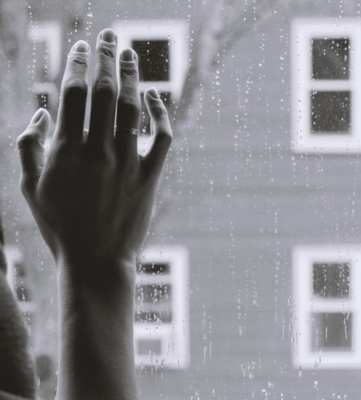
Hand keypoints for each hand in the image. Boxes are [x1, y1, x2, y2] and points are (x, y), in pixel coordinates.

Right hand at [16, 29, 171, 277]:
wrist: (96, 261)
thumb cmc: (60, 226)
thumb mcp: (30, 188)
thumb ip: (27, 146)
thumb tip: (40, 111)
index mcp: (66, 150)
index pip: (72, 93)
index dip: (77, 64)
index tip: (80, 46)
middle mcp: (98, 151)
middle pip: (105, 92)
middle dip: (106, 57)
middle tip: (108, 36)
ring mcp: (127, 162)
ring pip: (133, 108)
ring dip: (132, 76)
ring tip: (130, 54)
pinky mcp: (149, 176)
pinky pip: (162, 138)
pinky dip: (162, 114)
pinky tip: (157, 97)